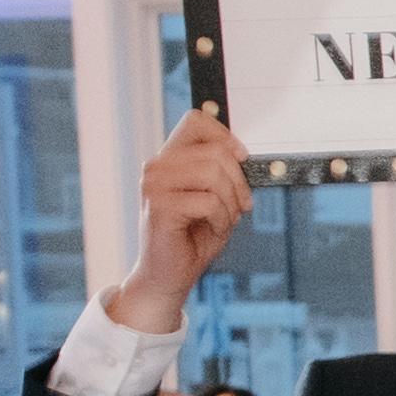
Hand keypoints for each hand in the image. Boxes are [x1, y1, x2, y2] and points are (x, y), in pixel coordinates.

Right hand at [110, 107, 250, 331]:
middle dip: (239, 182)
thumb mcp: (216, 197)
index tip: (242, 158)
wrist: (171, 274)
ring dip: (230, 202)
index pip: (196, 121)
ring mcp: (154, 185)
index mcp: (170, 159)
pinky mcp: (159, 206)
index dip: (226, 136)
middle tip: (239, 206)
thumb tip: (241, 153)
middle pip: (215, 151)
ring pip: (213, 173)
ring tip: (223, 219)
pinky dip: (221, 219)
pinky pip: (208, 201)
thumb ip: (223, 172)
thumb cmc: (194, 236)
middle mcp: (157, 167)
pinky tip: (211, 229)